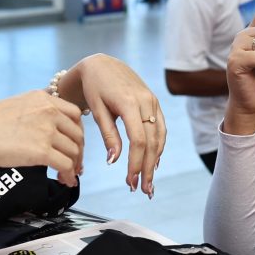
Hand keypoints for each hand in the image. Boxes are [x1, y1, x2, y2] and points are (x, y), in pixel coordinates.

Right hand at [0, 91, 86, 185]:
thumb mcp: (16, 107)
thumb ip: (35, 113)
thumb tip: (48, 131)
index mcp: (43, 98)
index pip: (75, 114)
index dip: (77, 132)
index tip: (73, 144)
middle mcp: (49, 111)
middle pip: (78, 134)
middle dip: (78, 151)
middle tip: (75, 164)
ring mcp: (46, 130)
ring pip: (74, 151)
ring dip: (74, 165)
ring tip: (67, 175)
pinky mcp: (42, 151)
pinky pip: (66, 165)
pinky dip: (69, 175)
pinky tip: (64, 181)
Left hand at [63, 54, 164, 195]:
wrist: (103, 64)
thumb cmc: (94, 87)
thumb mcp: (97, 109)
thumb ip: (108, 134)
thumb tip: (114, 161)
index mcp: (129, 103)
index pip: (138, 141)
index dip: (136, 164)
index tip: (130, 182)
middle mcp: (145, 102)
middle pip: (152, 143)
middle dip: (148, 168)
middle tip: (143, 190)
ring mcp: (153, 101)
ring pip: (160, 137)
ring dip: (155, 161)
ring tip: (148, 181)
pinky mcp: (154, 103)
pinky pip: (160, 128)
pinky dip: (159, 146)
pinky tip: (153, 161)